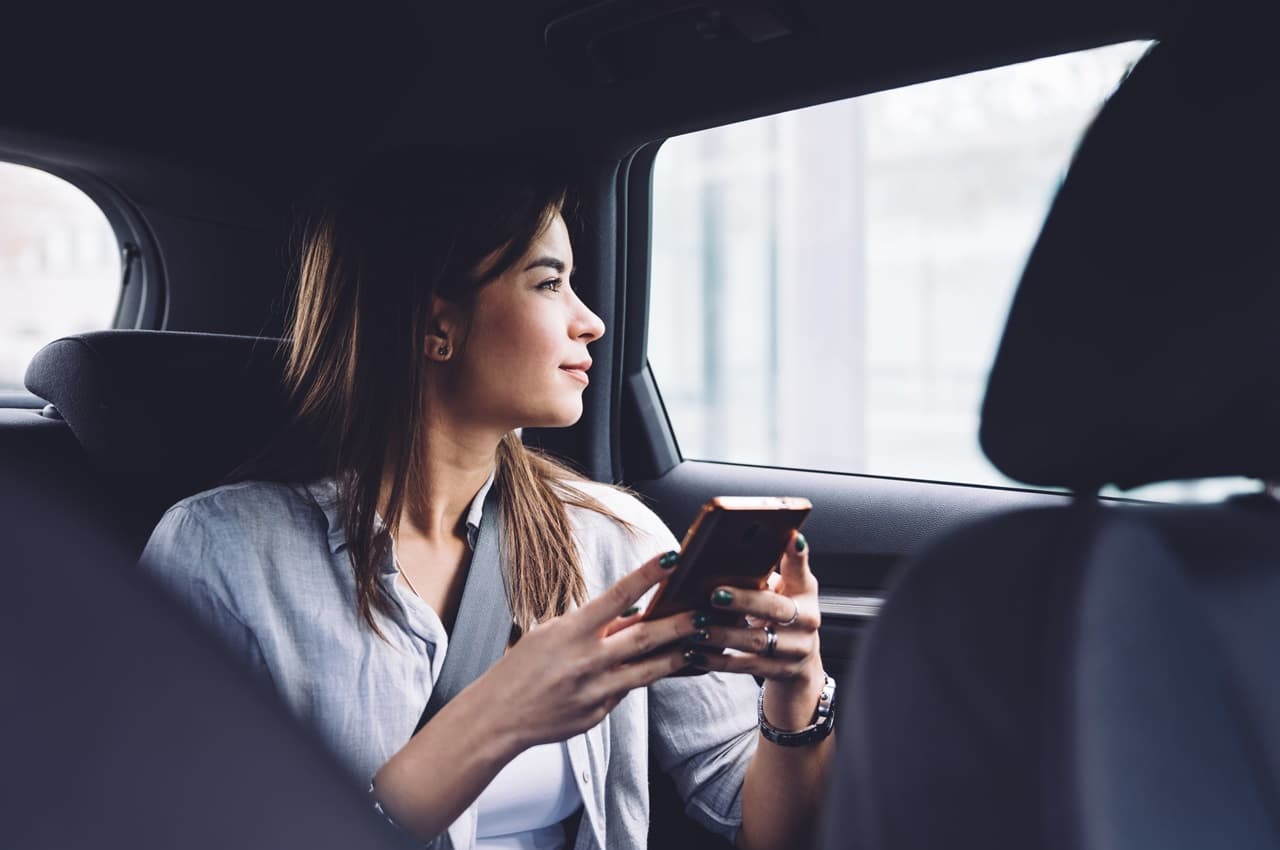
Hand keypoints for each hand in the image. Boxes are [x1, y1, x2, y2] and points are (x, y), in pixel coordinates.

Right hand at [479, 549, 701, 750]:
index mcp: (572, 631)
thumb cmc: (524, 667)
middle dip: (678, 624)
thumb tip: (633, 612)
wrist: (499, 715)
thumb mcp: (553, 633)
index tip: (671, 559)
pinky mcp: (599, 713)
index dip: (647, 575)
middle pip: (644, 637)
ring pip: (648, 670)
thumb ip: (594, 625)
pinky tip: (656, 671)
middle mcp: (587, 659)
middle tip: (704, 613)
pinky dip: (641, 679)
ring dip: (676, 656)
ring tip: (697, 645)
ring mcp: (595, 690)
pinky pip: (627, 692)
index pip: (617, 595)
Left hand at [685, 531, 824, 729]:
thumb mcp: (782, 591)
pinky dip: (718, 660)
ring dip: (723, 634)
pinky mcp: (779, 671)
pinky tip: (696, 652)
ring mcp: (795, 649)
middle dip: (744, 601)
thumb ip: (764, 574)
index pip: (801, 569)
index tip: (792, 538)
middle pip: (775, 608)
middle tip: (715, 595)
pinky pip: (745, 666)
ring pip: (756, 640)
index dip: (798, 554)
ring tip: (697, 627)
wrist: (800, 665)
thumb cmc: (782, 617)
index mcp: (804, 592)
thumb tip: (722, 551)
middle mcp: (806, 620)